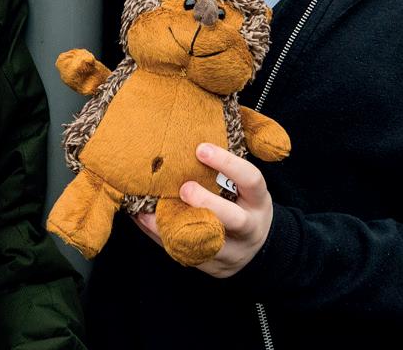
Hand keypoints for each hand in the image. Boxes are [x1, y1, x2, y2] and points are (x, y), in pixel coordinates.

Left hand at [133, 143, 272, 277]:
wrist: (254, 248)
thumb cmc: (242, 204)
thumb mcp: (245, 186)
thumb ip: (227, 168)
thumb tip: (195, 137)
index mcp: (258, 201)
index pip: (251, 180)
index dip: (228, 164)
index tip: (201, 149)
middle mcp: (250, 228)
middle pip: (234, 219)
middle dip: (207, 202)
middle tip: (184, 188)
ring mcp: (233, 252)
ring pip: (208, 243)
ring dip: (177, 224)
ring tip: (151, 208)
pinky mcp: (214, 266)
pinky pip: (186, 253)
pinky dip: (163, 235)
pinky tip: (144, 220)